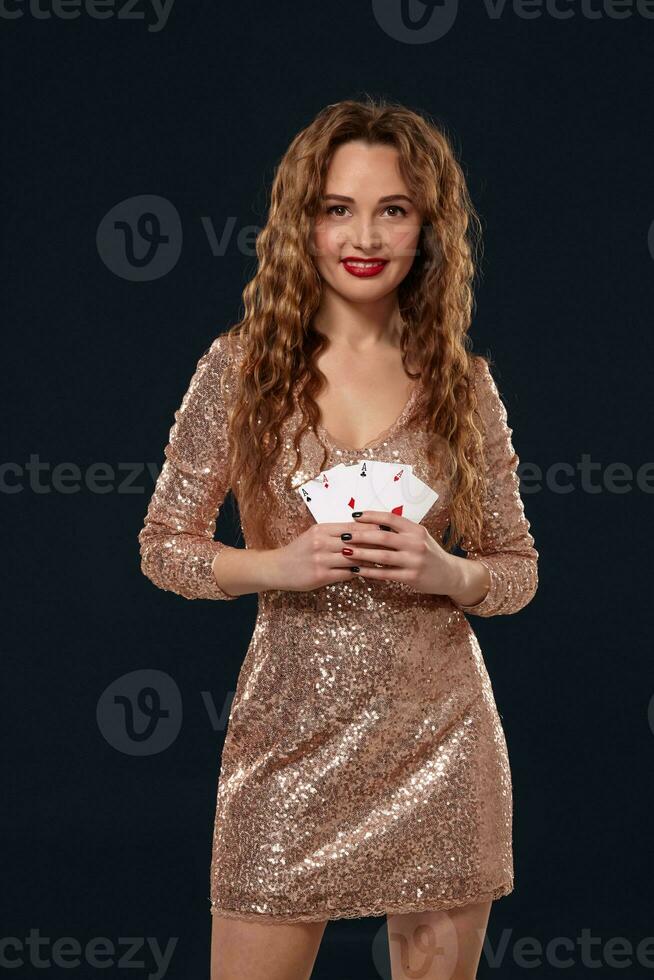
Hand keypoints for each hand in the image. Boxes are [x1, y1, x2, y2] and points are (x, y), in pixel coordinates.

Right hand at [267, 521, 384, 593]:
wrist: (277, 568)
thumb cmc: (298, 551)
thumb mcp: (314, 536)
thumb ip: (334, 533)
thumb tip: (361, 531)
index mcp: (321, 529)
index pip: (352, 527)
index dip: (371, 528)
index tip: (387, 529)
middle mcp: (321, 542)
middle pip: (355, 541)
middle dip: (375, 543)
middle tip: (393, 545)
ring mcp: (321, 559)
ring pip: (353, 557)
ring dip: (370, 559)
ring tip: (386, 559)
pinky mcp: (321, 576)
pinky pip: (346, 573)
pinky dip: (359, 572)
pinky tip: (369, 572)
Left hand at [344, 510, 460, 595]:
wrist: (450, 574)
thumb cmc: (429, 553)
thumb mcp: (418, 537)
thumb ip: (399, 531)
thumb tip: (371, 524)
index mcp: (416, 530)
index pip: (390, 518)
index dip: (371, 516)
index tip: (355, 515)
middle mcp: (416, 543)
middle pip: (383, 537)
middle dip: (360, 535)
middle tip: (343, 535)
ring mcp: (414, 561)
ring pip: (382, 556)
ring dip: (361, 554)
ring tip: (345, 552)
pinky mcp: (412, 577)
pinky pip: (385, 574)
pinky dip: (369, 571)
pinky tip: (356, 570)